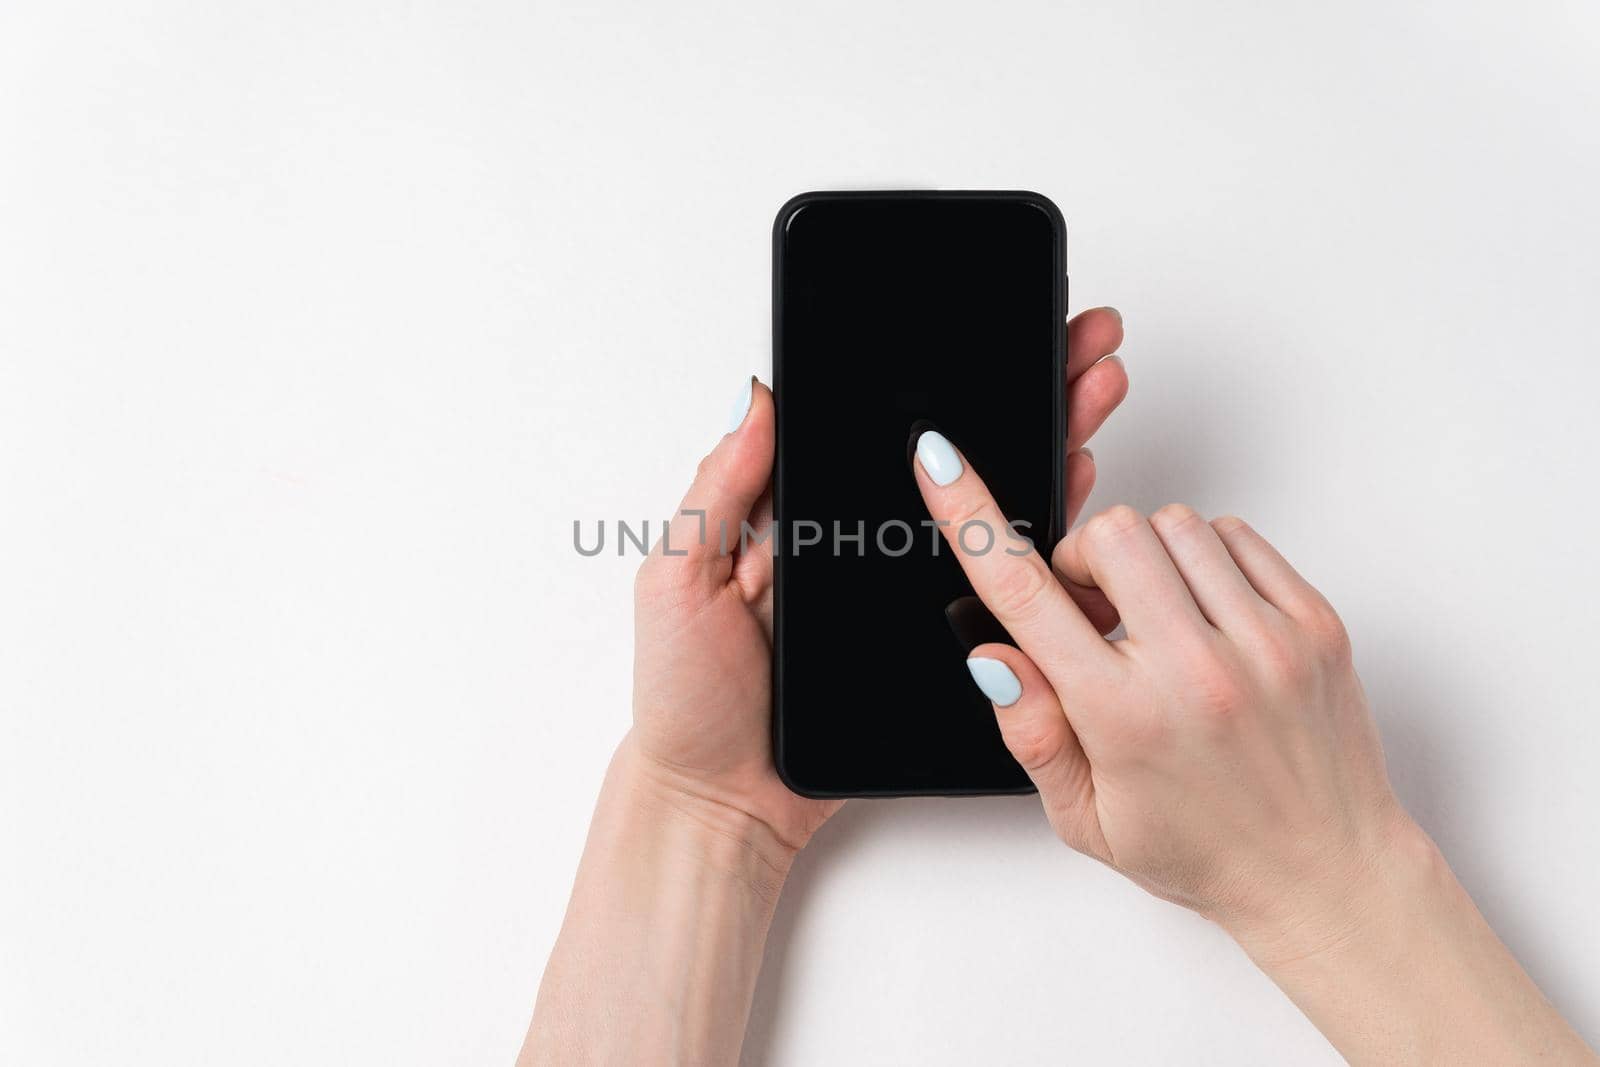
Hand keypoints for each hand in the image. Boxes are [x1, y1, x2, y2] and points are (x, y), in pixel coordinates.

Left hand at [625, 307, 1128, 859]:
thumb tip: (754, 398)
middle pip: (953, 459)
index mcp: (804, 513)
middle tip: (1078, 346)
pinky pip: (995, 590)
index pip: (881, 428)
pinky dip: (1040, 546)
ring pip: (988, 512)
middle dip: (1021, 394)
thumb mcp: (679, 580)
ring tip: (1092, 398)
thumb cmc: (687, 699)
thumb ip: (719, 492)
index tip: (990, 325)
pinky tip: (1076, 499)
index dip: (937, 375)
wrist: (721, 804)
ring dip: (1045, 450)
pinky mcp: (934, 648)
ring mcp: (904, 593)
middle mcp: (863, 544)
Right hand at [911, 451, 1597, 1063]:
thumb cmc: (1203, 848)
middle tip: (1099, 619)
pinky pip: (1236, 535)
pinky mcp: (1313, 624)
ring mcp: (1264, 641)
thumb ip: (1030, 729)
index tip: (941, 460)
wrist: (1328, 873)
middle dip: (1085, 563)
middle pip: (1108, 533)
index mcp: (1123, 717)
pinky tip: (1207, 618)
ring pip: (1172, 522)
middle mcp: (1196, 669)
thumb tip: (993, 652)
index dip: (971, 516)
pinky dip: (1207, 559)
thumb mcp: (1085, 816)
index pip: (1025, 593)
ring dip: (1148, 560)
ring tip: (1159, 623)